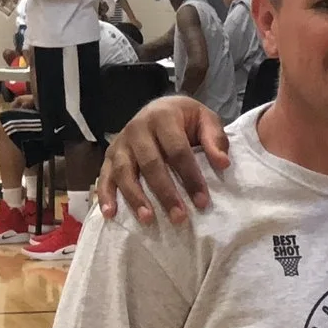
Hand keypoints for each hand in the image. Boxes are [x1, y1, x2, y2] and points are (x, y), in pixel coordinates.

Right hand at [95, 95, 232, 223]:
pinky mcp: (109, 156)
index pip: (178, 151)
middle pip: (151, 164)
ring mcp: (120, 143)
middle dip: (165, 193)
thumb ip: (215, 139)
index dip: (191, 177)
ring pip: (125, 172)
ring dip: (135, 198)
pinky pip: (104, 176)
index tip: (202, 202)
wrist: (159, 108)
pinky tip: (110, 214)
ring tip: (148, 220)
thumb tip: (223, 163)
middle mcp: (137, 128)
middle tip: (179, 218)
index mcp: (163, 117)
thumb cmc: (185, 119)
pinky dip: (105, 195)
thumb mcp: (205, 119)